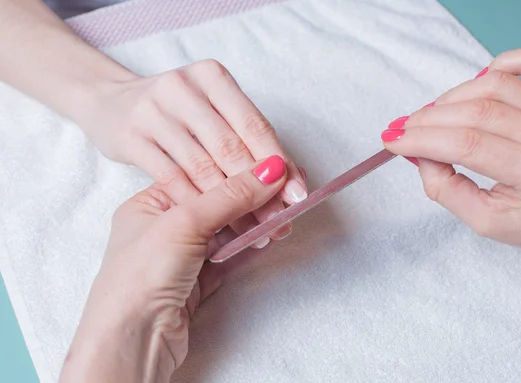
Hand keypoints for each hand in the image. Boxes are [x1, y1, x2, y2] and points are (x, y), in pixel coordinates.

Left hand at [60, 155, 287, 382]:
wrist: (131, 342)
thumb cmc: (140, 276)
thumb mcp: (185, 222)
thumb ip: (230, 194)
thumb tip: (269, 169)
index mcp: (150, 204)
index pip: (201, 177)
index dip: (238, 172)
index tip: (272, 169)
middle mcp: (163, 228)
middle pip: (217, 204)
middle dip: (253, 200)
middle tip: (287, 194)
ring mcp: (180, 257)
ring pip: (226, 231)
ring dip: (256, 224)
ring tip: (283, 218)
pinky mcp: (195, 283)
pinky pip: (229, 257)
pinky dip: (250, 247)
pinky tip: (270, 238)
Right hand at [82, 59, 306, 241]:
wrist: (108, 102)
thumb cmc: (176, 114)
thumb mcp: (212, 113)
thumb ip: (247, 141)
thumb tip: (287, 178)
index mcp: (212, 76)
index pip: (254, 125)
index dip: (278, 163)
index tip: (296, 195)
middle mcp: (181, 87)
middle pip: (230, 147)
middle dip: (259, 190)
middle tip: (278, 221)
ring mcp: (151, 111)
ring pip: (202, 166)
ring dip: (230, 205)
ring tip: (252, 230)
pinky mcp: (129, 137)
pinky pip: (170, 178)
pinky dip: (196, 204)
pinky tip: (214, 226)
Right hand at [381, 47, 520, 273]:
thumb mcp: (486, 223)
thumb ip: (445, 189)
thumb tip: (417, 153)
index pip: (466, 143)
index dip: (421, 138)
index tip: (392, 140)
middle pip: (477, 111)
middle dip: (429, 118)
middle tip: (405, 128)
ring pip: (497, 84)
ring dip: (454, 95)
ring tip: (434, 114)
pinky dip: (505, 61)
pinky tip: (481, 78)